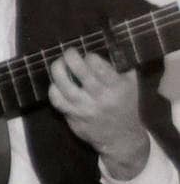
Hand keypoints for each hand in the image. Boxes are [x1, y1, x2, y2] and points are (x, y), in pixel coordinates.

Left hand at [47, 47, 149, 178]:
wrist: (120, 137)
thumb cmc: (125, 105)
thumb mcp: (131, 85)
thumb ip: (121, 66)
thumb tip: (106, 45)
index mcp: (118, 88)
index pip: (99, 67)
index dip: (90, 57)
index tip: (89, 55)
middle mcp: (101, 98)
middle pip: (81, 73)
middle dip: (71, 57)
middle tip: (69, 52)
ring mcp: (85, 108)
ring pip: (64, 86)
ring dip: (58, 70)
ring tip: (59, 63)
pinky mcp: (73, 116)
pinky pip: (56, 100)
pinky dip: (53, 88)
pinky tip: (56, 82)